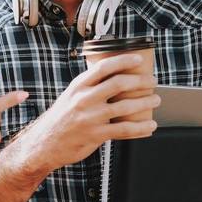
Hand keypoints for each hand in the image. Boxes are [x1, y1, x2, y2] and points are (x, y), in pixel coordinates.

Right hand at [10, 54, 158, 175]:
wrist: (45, 143)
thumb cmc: (61, 118)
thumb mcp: (71, 95)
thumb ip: (90, 87)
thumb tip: (114, 76)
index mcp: (78, 85)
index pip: (104, 67)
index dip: (124, 60)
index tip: (138, 59)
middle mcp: (84, 99)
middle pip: (119, 84)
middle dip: (141, 81)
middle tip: (152, 81)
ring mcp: (90, 117)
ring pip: (125, 106)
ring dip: (145, 102)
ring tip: (155, 100)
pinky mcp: (96, 135)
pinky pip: (124, 129)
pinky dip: (141, 128)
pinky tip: (150, 125)